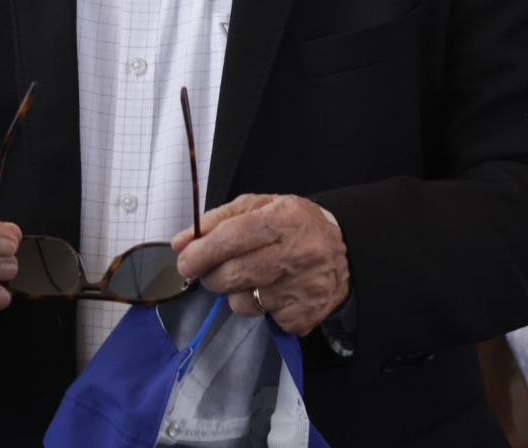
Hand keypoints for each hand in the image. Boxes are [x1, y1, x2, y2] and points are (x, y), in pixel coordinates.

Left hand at [172, 193, 348, 335]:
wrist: (346, 253)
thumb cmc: (295, 226)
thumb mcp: (261, 207)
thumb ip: (217, 221)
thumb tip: (180, 243)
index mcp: (286, 218)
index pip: (233, 237)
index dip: (202, 252)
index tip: (185, 262)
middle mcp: (299, 253)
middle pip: (234, 274)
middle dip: (211, 276)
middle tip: (210, 272)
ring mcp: (304, 288)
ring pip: (243, 303)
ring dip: (236, 293)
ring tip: (253, 278)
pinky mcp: (305, 316)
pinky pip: (263, 319)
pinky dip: (261, 309)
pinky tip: (275, 292)